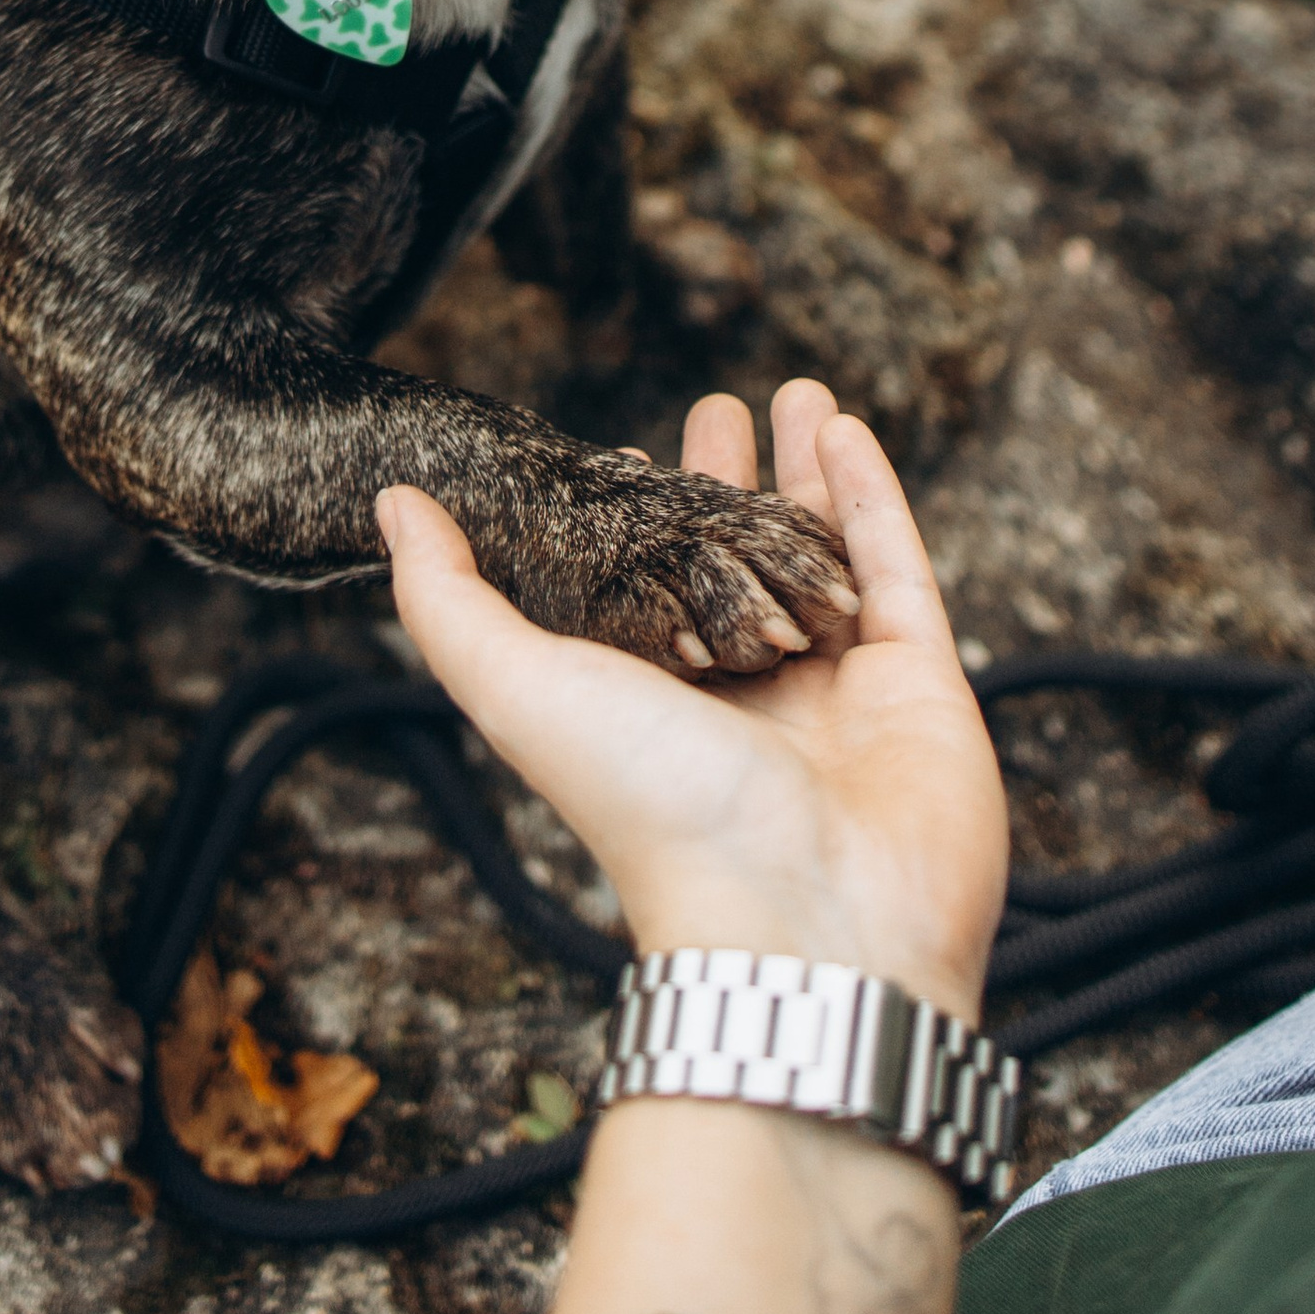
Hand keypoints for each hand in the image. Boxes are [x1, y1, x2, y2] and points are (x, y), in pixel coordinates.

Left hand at [377, 379, 1004, 1023]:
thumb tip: (395, 507)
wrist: (804, 920)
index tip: (628, 454)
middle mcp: (747, 699)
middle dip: (728, 488)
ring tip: (795, 393)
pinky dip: (871, 497)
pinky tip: (842, 427)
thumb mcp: (521, 693)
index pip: (649, 597)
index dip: (640, 527)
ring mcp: (839, 692)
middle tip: (720, 407)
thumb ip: (451, 602)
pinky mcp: (920, 684)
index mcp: (656, 709)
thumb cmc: (653, 815)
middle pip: (737, 571)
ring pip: (820, 561)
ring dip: (806, 474)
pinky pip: (894, 571)